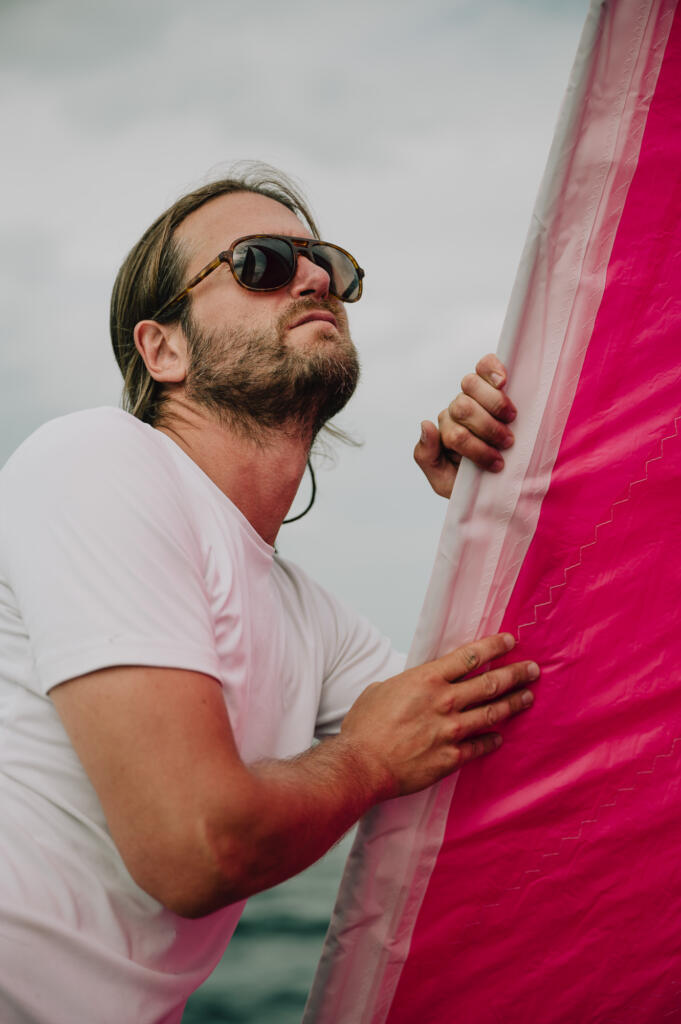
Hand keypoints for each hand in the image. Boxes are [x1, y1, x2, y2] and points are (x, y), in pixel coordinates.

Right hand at [339, 633, 537, 798]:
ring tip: (528, 697)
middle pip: (490, 683)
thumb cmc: (366, 727)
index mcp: (427, 679)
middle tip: (532, 670)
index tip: (510, 642)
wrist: (363, 764)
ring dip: (513, 703)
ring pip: (492, 712)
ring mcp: (451, 730)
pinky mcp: (451, 756)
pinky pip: (480, 745)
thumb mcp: (383, 689)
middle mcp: (444, 701)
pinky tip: (499, 736)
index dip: (494, 646)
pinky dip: (492, 740)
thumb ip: (408, 684)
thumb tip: (415, 684)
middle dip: (515, 674)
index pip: (470, 656)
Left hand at [414, 353, 516, 497]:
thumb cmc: (472, 477)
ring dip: (495, 405)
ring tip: (511, 421)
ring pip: (470, 384)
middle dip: (488, 429)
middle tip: (507, 443)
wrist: (503, 477)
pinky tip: (503, 381)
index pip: (453, 434)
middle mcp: (457, 410)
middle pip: (462, 408)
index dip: (476, 448)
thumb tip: (426, 425)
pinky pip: (485, 365)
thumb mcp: (444, 479)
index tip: (497, 463)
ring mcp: (474, 394)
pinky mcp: (492, 380)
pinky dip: (493, 369)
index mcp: (445, 431)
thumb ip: (426, 456)